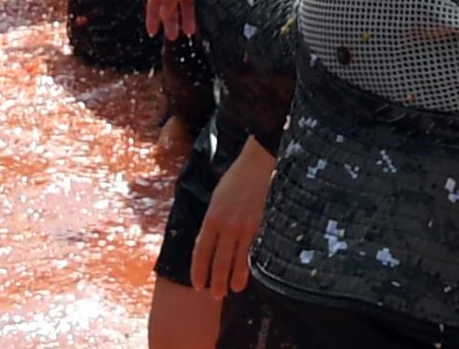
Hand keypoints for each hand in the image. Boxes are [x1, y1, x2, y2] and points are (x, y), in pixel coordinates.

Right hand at [147, 0, 224, 37]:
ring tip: (189, 32)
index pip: (154, 0)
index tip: (152, 32)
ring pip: (185, 4)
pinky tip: (200, 20)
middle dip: (170, 21)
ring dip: (185, 18)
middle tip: (172, 36)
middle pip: (170, 4)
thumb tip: (162, 13)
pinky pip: (198, 0)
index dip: (152, 16)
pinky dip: (197, 11)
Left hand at [189, 138, 274, 295]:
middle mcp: (226, 225)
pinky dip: (249, 267)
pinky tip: (247, 275)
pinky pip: (252, 252)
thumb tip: (208, 244)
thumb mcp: (216, 200)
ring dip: (233, 280)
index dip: (198, 271)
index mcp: (211, 218)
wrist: (258, 163)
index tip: (198, 285)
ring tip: (231, 291)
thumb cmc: (235, 179)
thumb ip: (212, 223)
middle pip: (218, 262)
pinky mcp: (260, 225)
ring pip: (236, 261)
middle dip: (215, 282)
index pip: (201, 252)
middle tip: (214, 296)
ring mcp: (245, 227)